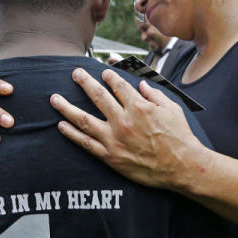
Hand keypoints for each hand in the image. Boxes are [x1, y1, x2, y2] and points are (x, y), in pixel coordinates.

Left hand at [49, 68, 207, 189]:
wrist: (182, 167)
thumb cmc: (180, 138)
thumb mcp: (172, 109)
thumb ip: (154, 94)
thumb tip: (141, 84)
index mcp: (139, 106)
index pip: (118, 85)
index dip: (109, 75)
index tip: (103, 71)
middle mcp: (123, 120)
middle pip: (97, 96)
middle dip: (84, 82)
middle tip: (75, 73)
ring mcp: (114, 139)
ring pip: (84, 119)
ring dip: (67, 107)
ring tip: (54, 99)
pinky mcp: (110, 156)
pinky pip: (86, 143)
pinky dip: (72, 134)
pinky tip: (61, 126)